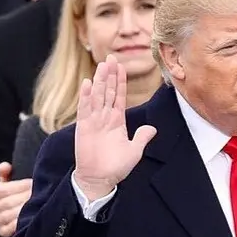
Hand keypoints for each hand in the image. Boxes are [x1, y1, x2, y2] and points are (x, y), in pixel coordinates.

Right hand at [0, 162, 32, 236]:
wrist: (24, 214)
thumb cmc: (21, 194)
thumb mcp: (15, 182)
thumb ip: (8, 173)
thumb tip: (5, 167)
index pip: (4, 189)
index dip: (20, 186)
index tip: (34, 184)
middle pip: (8, 202)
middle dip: (26, 198)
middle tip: (41, 195)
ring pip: (10, 215)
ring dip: (25, 211)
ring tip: (39, 206)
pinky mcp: (2, 232)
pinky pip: (10, 228)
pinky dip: (20, 224)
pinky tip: (31, 219)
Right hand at [72, 56, 155, 199]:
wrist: (100, 179)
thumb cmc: (116, 167)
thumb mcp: (134, 151)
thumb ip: (142, 137)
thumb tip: (152, 128)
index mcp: (117, 121)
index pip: (119, 96)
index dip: (120, 81)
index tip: (120, 66)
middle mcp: (105, 117)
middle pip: (108, 91)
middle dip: (110, 74)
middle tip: (112, 57)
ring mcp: (94, 121)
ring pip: (98, 96)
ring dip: (100, 80)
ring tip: (103, 64)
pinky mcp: (84, 127)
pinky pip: (86, 109)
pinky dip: (87, 96)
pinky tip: (88, 83)